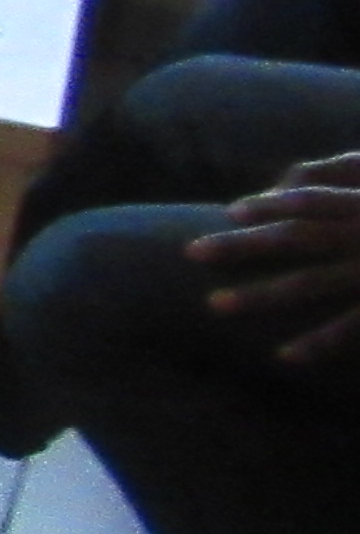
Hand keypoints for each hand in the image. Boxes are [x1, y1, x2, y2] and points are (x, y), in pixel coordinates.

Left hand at [193, 156, 359, 372]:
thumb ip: (357, 177)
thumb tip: (308, 178)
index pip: (315, 202)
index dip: (271, 206)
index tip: (231, 212)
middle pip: (296, 238)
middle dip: (241, 246)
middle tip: (190, 251)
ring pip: (311, 284)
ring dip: (260, 296)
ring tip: (214, 306)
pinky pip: (353, 328)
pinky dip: (320, 343)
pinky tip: (285, 356)